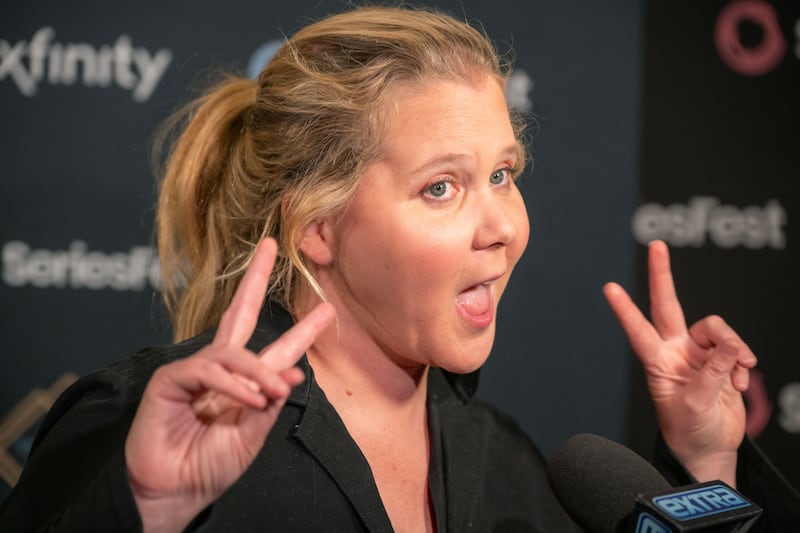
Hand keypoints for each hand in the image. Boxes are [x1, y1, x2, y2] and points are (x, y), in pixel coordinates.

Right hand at [124, 238, 334, 531]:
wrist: (172, 493)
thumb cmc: (208, 468)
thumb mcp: (251, 437)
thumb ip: (268, 404)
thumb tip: (291, 372)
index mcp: (244, 383)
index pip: (277, 349)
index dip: (302, 331)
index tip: (327, 311)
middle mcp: (220, 369)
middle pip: (240, 313)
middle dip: (256, 279)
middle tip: (272, 246)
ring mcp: (195, 370)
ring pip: (233, 352)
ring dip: (257, 372)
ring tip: (271, 392)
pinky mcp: (172, 379)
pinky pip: (209, 370)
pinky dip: (232, 384)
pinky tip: (248, 398)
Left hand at [603, 240, 756, 485]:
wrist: (709, 448)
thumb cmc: (689, 430)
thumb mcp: (697, 405)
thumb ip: (713, 373)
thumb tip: (729, 345)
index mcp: (657, 361)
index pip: (638, 329)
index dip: (625, 309)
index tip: (609, 288)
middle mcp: (674, 350)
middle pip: (669, 304)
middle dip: (662, 275)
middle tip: (656, 245)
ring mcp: (697, 352)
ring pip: (716, 329)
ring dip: (733, 348)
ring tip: (737, 375)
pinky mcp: (720, 358)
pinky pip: (735, 347)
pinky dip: (741, 363)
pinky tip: (739, 383)